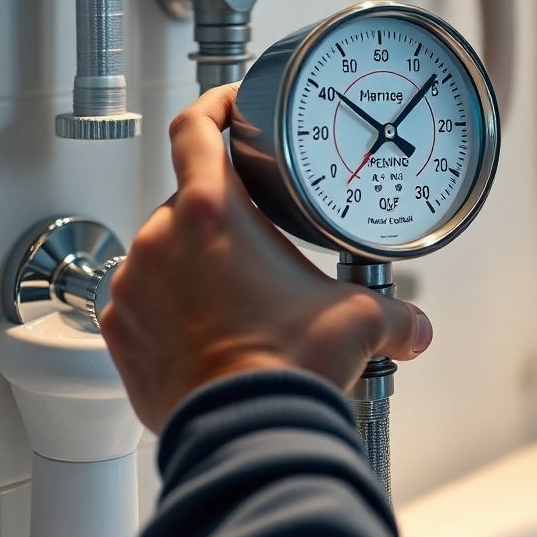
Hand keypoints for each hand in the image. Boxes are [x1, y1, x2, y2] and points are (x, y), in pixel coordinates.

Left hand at [100, 85, 432, 432]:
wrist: (244, 431)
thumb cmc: (286, 365)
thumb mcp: (357, 322)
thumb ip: (395, 316)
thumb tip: (417, 329)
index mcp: (214, 213)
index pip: (195, 127)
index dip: (213, 105)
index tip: (229, 106)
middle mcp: (163, 240)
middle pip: (188, 198)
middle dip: (224, 216)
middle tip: (259, 243)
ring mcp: (136, 284)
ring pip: (165, 250)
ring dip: (196, 261)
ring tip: (237, 296)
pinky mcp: (120, 329)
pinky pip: (144, 297)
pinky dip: (172, 303)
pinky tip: (209, 328)